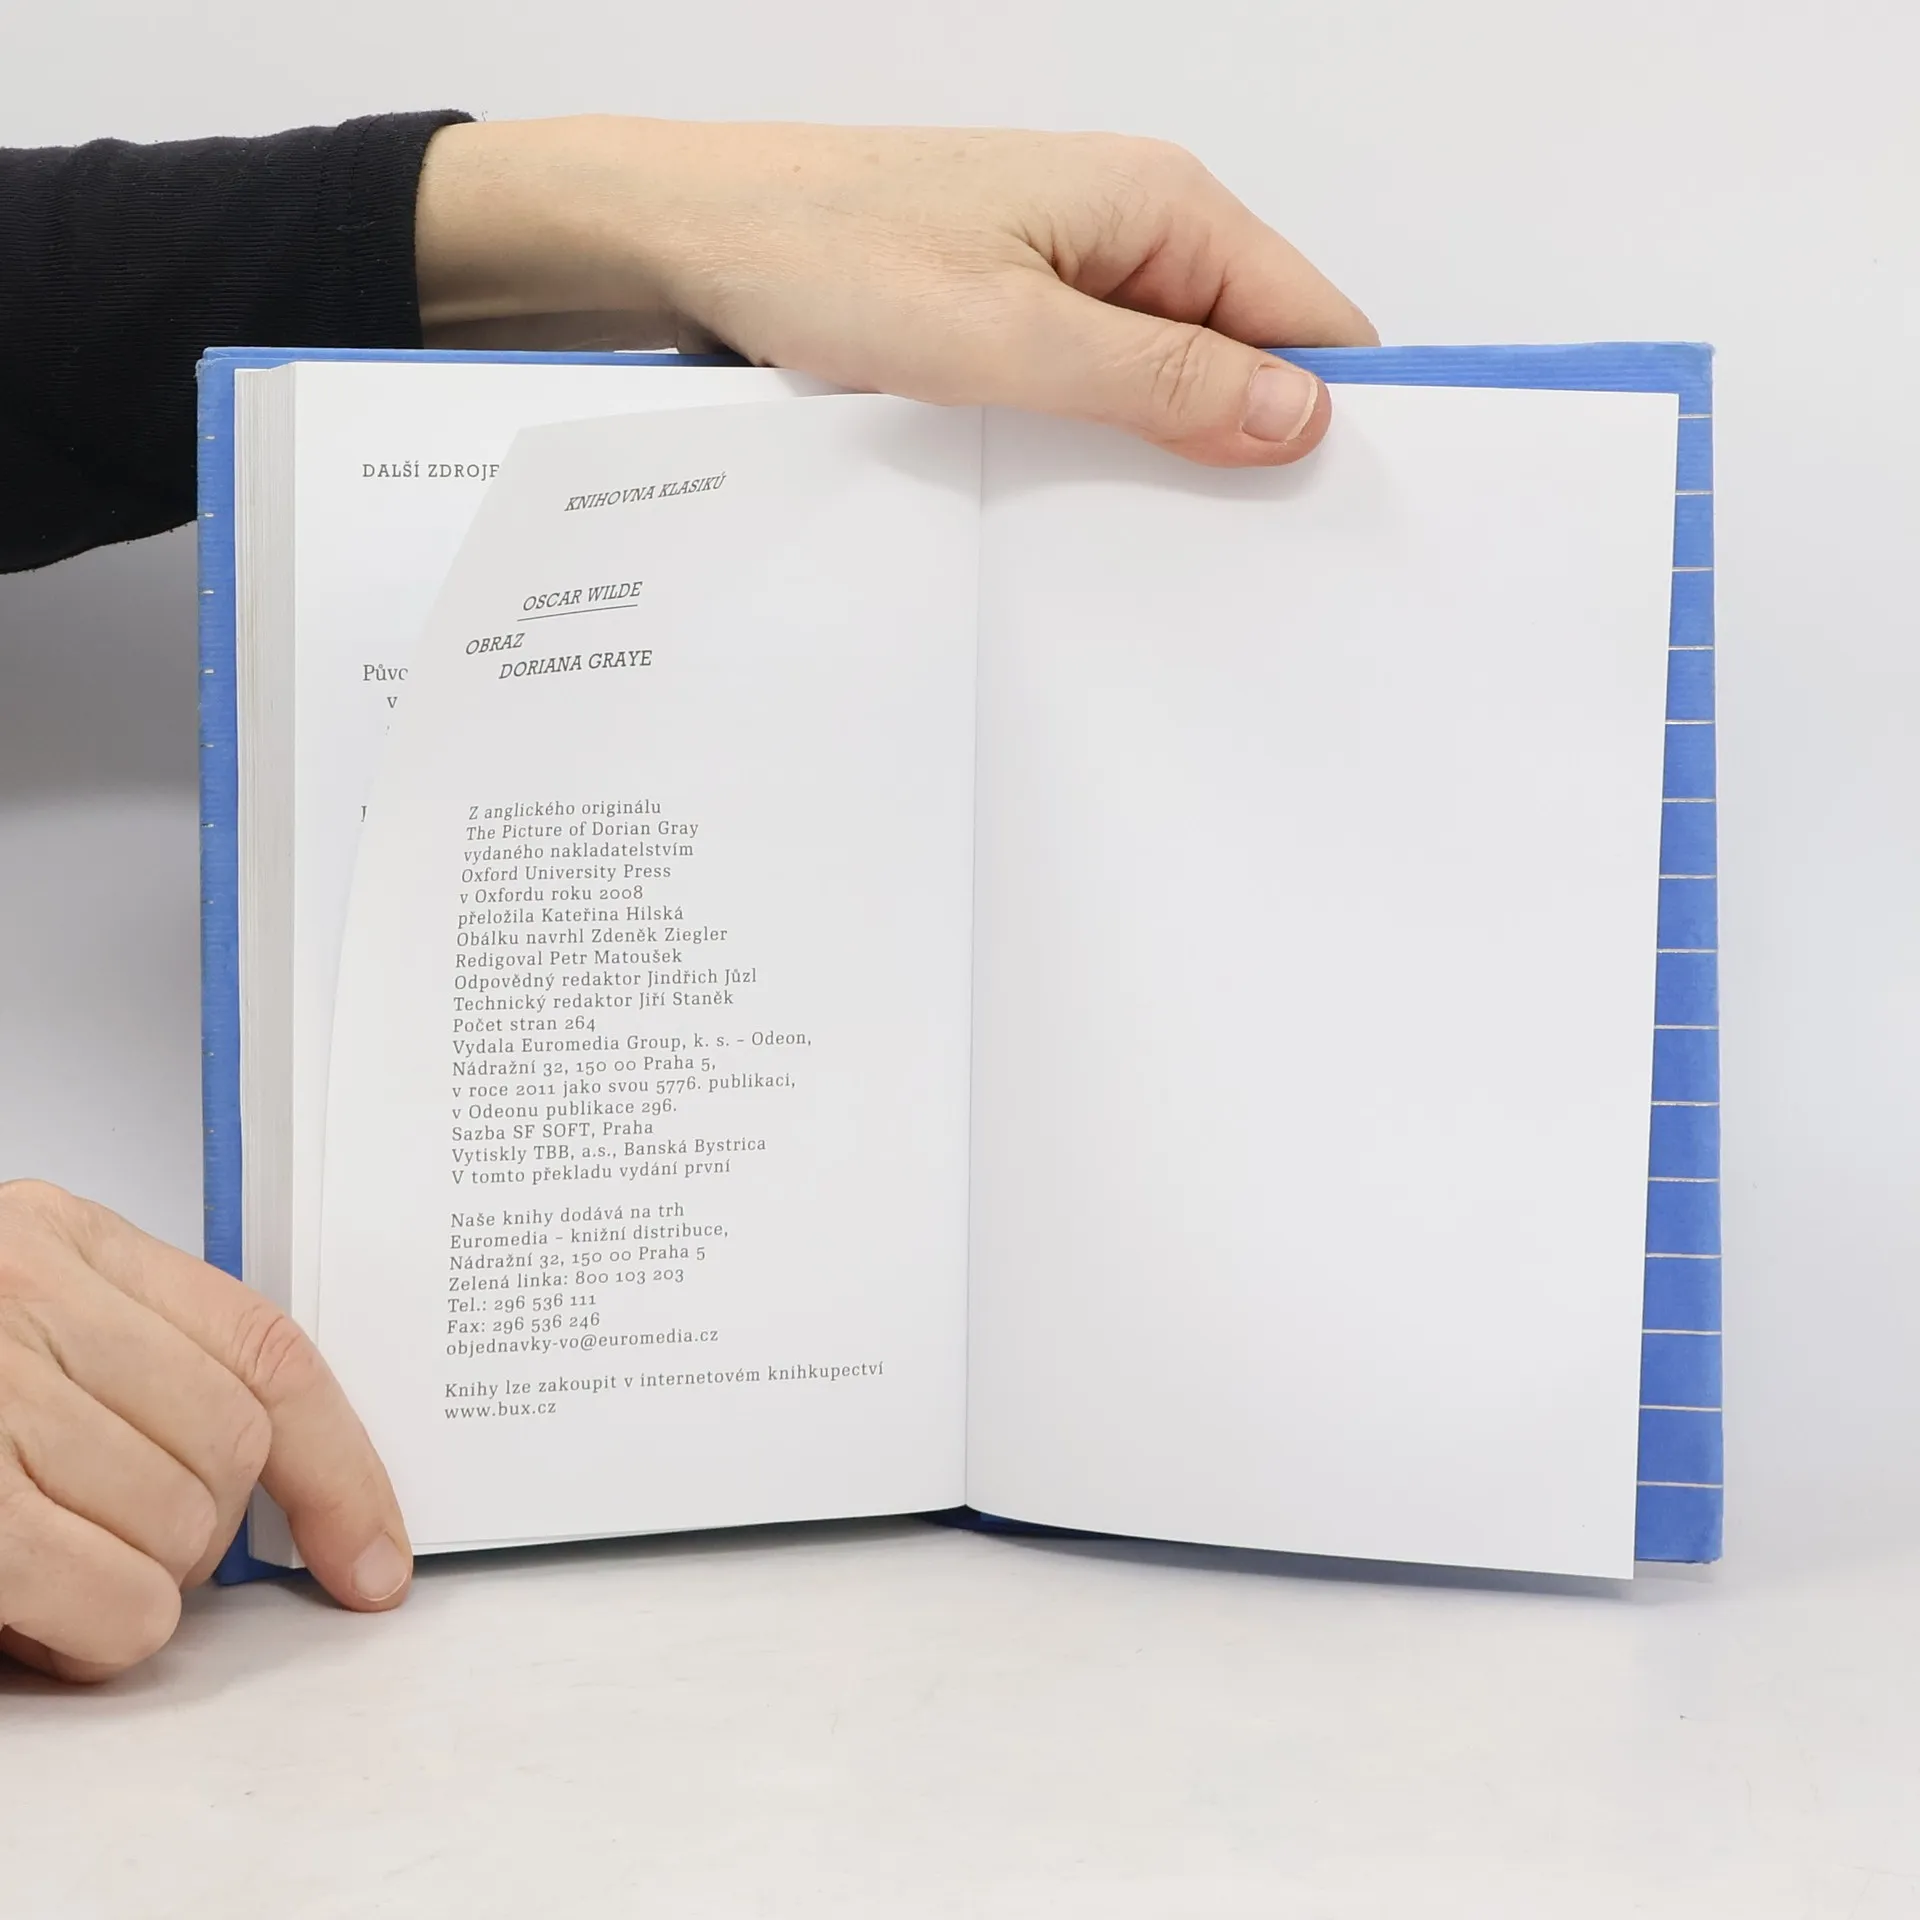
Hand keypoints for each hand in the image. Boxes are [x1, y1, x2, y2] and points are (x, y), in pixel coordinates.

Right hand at [0, 1180, 410, 1681]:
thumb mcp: (13, 1306)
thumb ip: (126, 1354)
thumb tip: (271, 1485)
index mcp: (58, 1239)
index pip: (265, 1349)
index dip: (343, 1465)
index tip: (373, 1556)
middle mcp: (22, 1298)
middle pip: (232, 1451)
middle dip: (203, 1533)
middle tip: (126, 1549)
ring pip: (180, 1536)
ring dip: (141, 1592)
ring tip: (60, 1579)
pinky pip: (109, 1601)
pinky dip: (97, 1635)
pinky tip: (38, 1621)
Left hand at [415, 120, 1375, 466]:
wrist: (687, 237)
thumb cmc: (828, 255)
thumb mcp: (1010, 335)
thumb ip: (1161, 378)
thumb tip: (1298, 418)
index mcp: (1161, 207)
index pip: (1311, 322)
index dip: (1335, 421)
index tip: (1333, 526)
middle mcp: (1130, 233)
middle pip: (1249, 358)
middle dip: (1251, 454)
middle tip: (1245, 572)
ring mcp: (1071, 276)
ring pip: (1170, 383)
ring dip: (1169, 459)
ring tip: (1161, 556)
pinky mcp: (1016, 317)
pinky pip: (1097, 390)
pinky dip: (1103, 448)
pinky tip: (1086, 514)